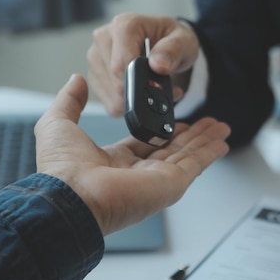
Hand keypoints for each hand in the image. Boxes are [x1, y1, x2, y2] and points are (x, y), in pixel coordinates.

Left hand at [34, 74, 229, 235]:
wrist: (72, 198)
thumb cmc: (61, 170)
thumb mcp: (58, 124)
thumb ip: (69, 102)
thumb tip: (76, 81)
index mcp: (115, 161)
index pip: (147, 142)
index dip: (162, 128)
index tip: (175, 119)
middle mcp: (139, 173)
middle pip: (173, 148)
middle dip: (192, 135)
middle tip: (207, 123)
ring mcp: (158, 179)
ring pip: (188, 154)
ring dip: (205, 140)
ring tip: (221, 127)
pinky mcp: (171, 184)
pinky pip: (196, 164)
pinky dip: (210, 152)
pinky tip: (221, 142)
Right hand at [87, 13, 199, 115]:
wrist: (166, 43)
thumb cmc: (173, 39)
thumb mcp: (184, 40)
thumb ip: (174, 51)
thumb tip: (158, 65)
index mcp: (124, 25)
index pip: (121, 64)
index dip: (139, 81)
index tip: (156, 85)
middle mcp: (104, 38)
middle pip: (115, 81)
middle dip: (141, 92)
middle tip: (161, 87)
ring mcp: (96, 57)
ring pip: (112, 95)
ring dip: (136, 100)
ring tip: (151, 87)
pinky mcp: (95, 75)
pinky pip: (110, 103)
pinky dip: (129, 105)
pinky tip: (140, 92)